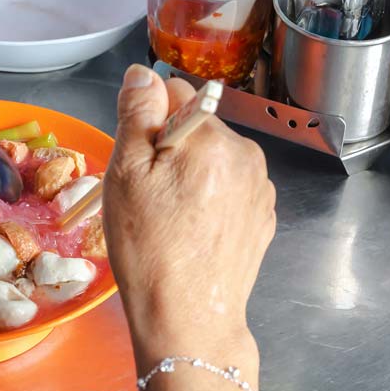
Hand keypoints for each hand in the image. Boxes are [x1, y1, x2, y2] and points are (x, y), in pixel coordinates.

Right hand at [103, 65, 275, 390]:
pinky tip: (192, 231)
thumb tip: (143, 73)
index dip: (147, 122)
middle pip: (197, 127)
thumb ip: (137, 115)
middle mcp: (247, 154)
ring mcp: (261, 188)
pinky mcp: (263, 217)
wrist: (188, 317)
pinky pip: (230, 188)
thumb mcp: (125, 175)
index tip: (135, 161)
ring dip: (191, 173)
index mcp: (212, 137)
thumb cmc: (148, 247)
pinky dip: (209, 198)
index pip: (176, 94)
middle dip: (170, 148)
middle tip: (146, 195)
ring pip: (214, 158)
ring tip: (170, 217)